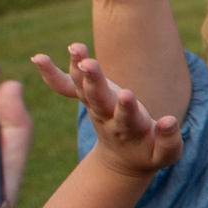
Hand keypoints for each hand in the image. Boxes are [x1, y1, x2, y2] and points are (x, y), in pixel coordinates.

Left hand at [30, 44, 179, 177]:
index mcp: (129, 130)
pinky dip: (51, 74)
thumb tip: (170, 121)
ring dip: (76, 68)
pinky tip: (38, 58)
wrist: (122, 160)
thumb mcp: (165, 154)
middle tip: (88, 63)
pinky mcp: (88, 100)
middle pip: (98, 98)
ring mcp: (94, 107)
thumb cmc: (149, 154)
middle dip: (94, 80)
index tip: (127, 93)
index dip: (127, 107)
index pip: (127, 117)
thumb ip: (169, 139)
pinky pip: (66, 87)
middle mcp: (107, 116)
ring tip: (74, 47)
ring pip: (82, 88)